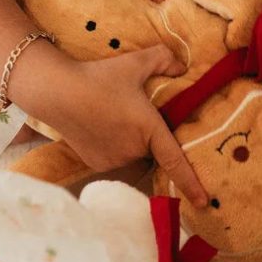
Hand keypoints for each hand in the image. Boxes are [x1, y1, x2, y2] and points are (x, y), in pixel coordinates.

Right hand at [10, 40, 208, 206]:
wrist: (58, 92)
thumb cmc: (99, 77)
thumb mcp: (135, 63)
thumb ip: (164, 59)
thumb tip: (183, 67)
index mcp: (149, 129)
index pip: (175, 162)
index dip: (191, 183)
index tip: (204, 202)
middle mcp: (134, 150)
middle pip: (152, 148)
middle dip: (148, 133)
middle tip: (130, 109)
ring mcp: (114, 160)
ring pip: (134, 153)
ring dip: (131, 140)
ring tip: (112, 115)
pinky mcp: (98, 164)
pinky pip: (116, 158)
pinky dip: (114, 146)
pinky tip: (100, 126)